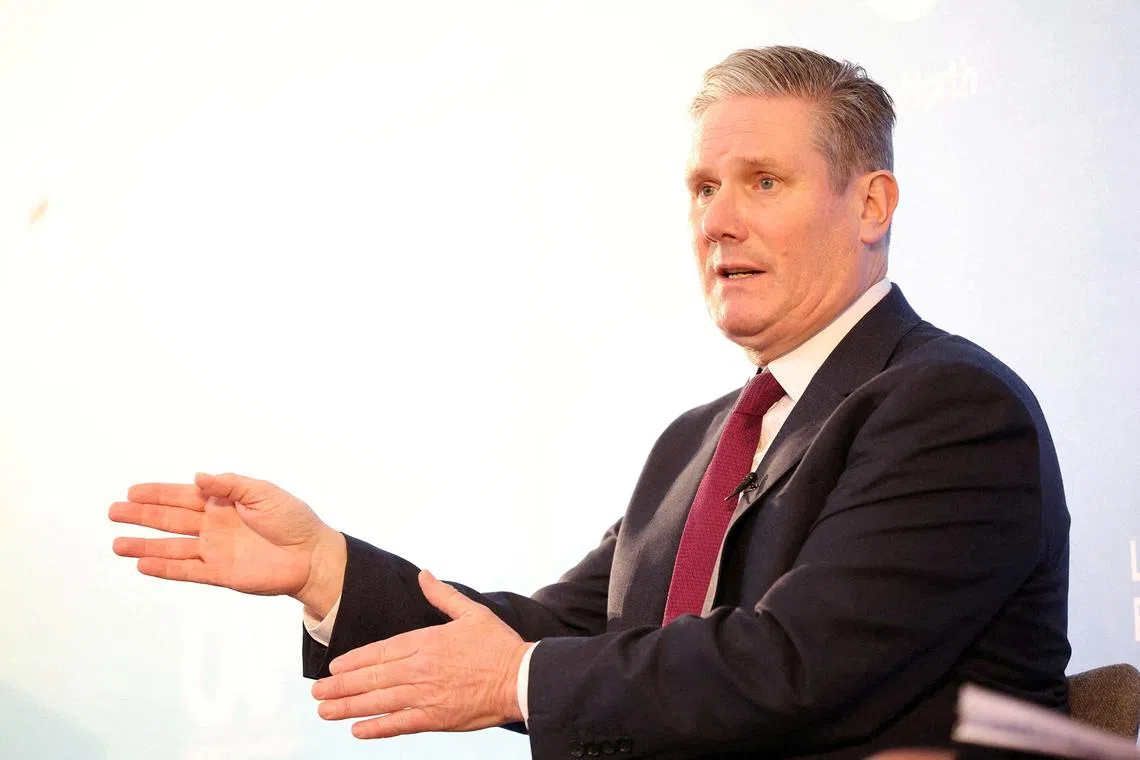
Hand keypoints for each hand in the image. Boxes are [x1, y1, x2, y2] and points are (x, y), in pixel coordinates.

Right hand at [110, 472, 345, 614]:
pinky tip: (143, 564)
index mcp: (224, 502)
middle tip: (113, 512)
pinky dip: (165, 568)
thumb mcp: (264, 493)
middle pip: (170, 519)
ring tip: (117, 544)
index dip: (158, 493)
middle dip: (142, 515)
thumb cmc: (293, 519)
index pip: (184, 496)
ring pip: (172, 547)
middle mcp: (214, 526)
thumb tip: (198, 477)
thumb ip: (230, 485)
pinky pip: (187, 570)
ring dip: (145, 545)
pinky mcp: (220, 573)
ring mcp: (215, 550)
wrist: (312, 555)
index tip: (132, 491)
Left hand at [312, 570, 530, 737]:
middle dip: (340, 686)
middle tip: (316, 692)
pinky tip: (357, 730)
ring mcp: (426, 696)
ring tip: (325, 710)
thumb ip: (442, 595)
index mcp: (427, 641)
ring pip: (378, 702)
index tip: (333, 667)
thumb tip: (423, 575)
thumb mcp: (471, 612)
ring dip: (348, 707)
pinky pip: (399, 725)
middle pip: (371, 678)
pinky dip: (376, 729)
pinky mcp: (436, 718)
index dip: (353, 661)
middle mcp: (420, 669)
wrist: (522, 679)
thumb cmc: (498, 645)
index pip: (380, 651)